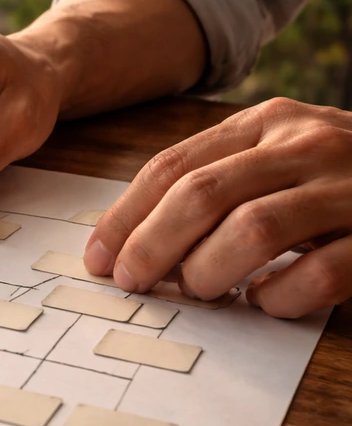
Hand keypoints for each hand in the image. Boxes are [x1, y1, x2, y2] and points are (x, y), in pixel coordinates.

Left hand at [84, 98, 351, 317]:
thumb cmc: (338, 182)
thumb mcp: (276, 161)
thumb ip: (217, 185)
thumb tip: (132, 243)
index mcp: (266, 123)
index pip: (172, 167)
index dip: (125, 216)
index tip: (99, 258)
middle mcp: (304, 144)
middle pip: (202, 194)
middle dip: (152, 245)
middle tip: (133, 283)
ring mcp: (348, 185)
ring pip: (254, 228)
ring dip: (209, 270)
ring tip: (200, 291)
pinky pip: (320, 273)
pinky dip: (279, 296)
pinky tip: (265, 301)